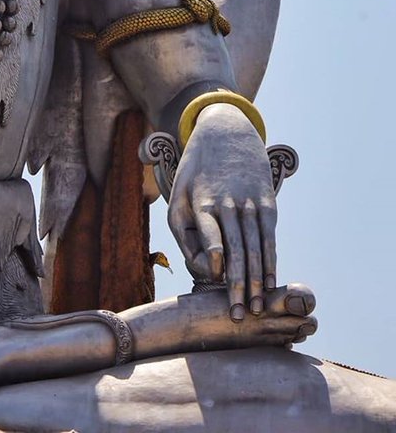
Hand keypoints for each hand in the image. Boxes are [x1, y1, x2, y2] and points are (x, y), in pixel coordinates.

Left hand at [167, 103, 276, 320]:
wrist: (225, 132)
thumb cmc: (195, 173)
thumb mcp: (177, 194)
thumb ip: (184, 232)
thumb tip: (206, 267)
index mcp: (201, 200)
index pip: (210, 234)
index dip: (215, 255)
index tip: (218, 277)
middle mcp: (228, 203)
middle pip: (235, 250)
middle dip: (237, 285)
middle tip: (236, 316)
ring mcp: (250, 203)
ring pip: (255, 248)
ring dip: (256, 282)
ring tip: (255, 310)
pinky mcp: (267, 203)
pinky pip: (269, 238)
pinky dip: (271, 262)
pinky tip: (271, 285)